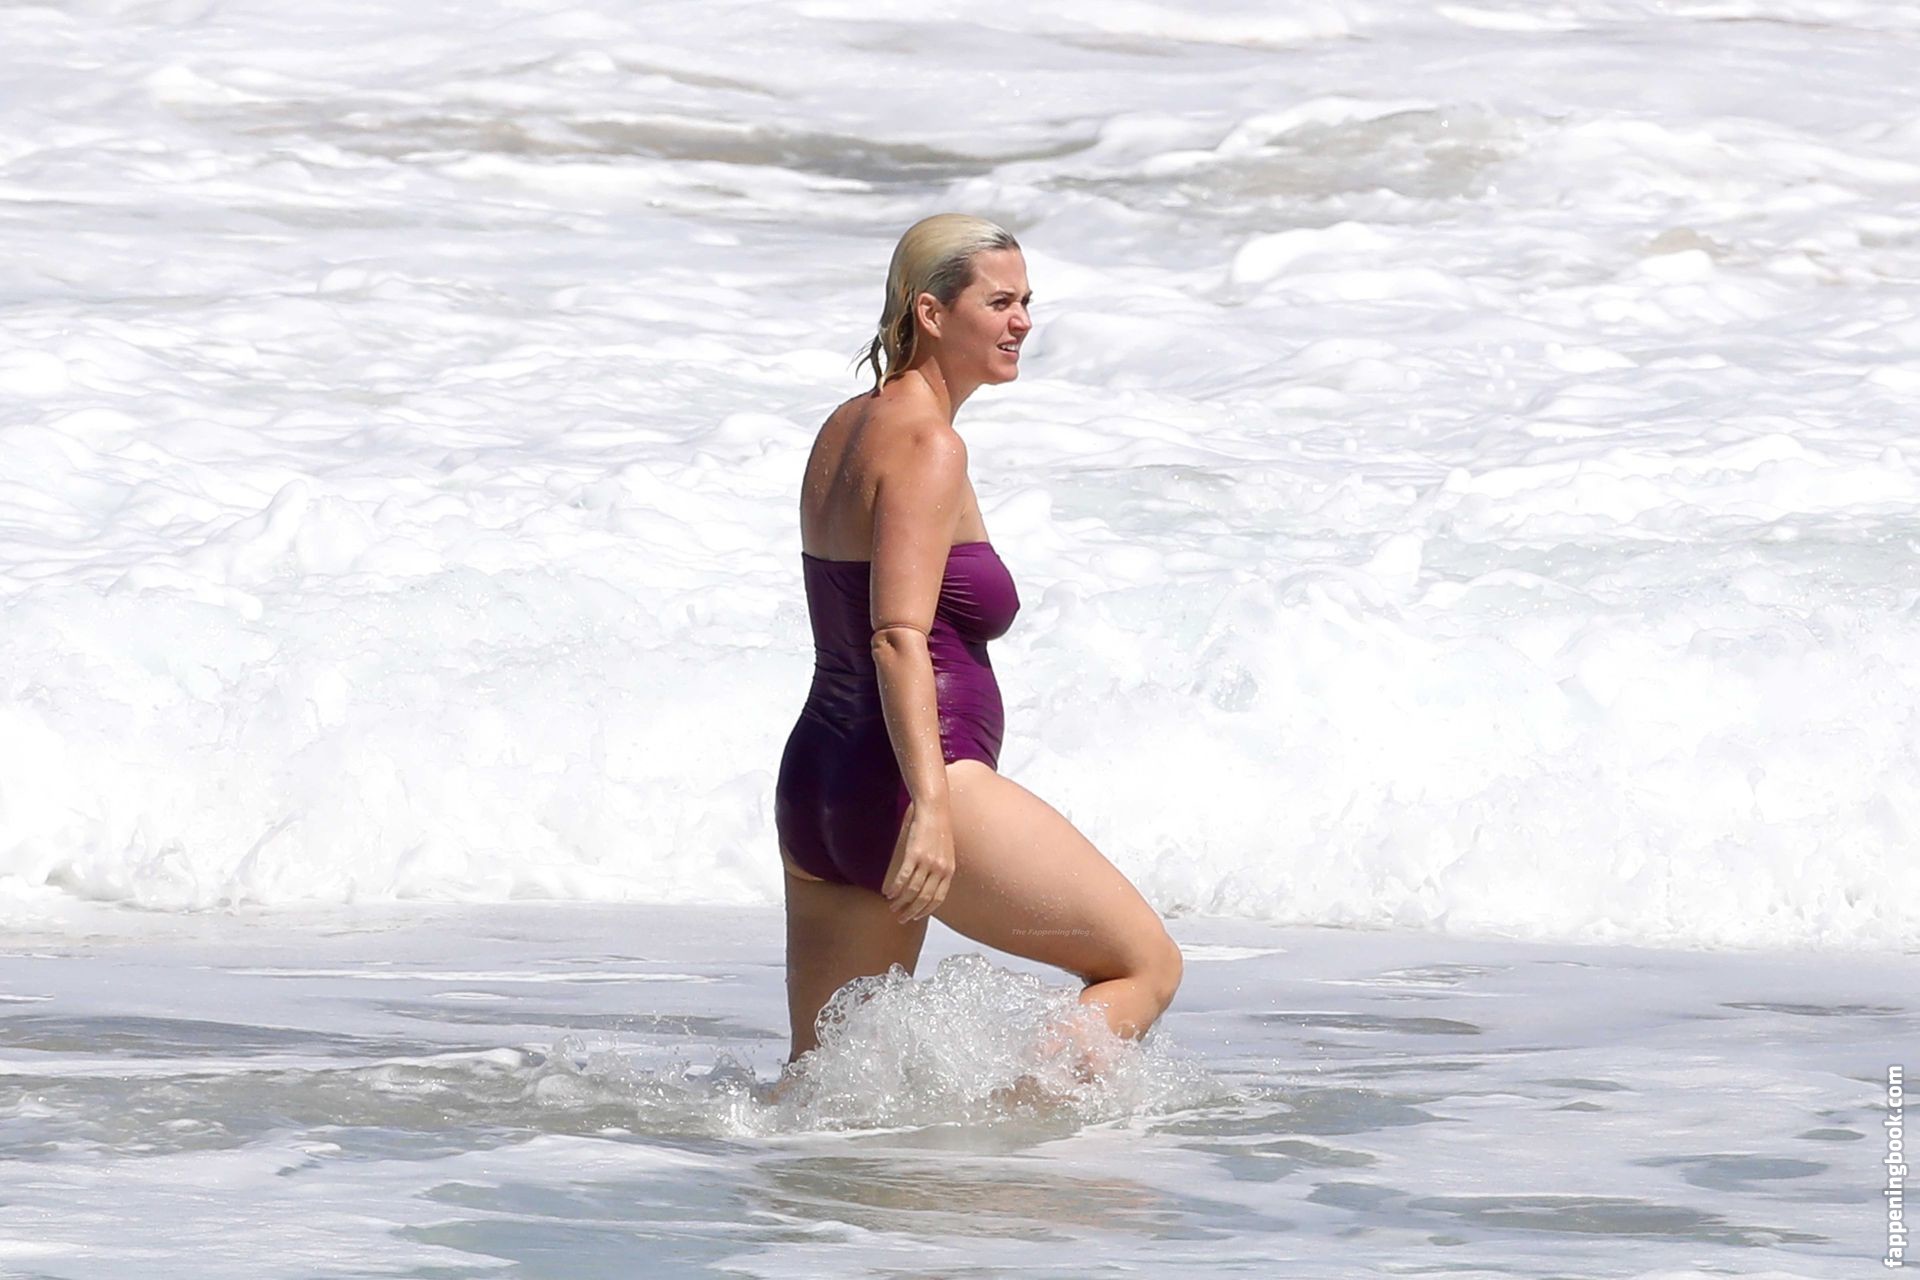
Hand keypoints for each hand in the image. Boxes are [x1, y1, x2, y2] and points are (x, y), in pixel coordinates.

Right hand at [883, 801, 954, 922]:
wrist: (934, 808)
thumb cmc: (937, 828)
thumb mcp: (945, 852)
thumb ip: (939, 869)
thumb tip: (929, 883)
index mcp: (949, 870)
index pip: (938, 899)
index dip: (925, 911)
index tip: (915, 917)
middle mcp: (940, 869)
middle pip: (924, 898)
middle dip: (911, 912)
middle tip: (901, 918)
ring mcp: (927, 862)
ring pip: (912, 890)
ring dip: (900, 901)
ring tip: (892, 906)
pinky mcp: (914, 853)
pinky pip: (903, 877)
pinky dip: (894, 888)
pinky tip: (887, 893)